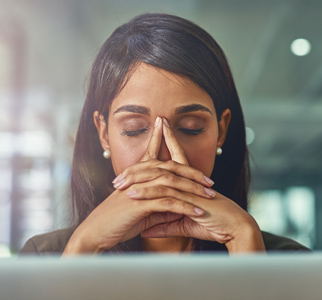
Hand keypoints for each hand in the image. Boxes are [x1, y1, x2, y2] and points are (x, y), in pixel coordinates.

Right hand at [63, 117, 206, 254]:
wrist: (95, 232)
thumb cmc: (115, 222)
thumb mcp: (140, 212)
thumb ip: (158, 206)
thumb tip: (177, 207)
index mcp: (136, 176)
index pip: (153, 155)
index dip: (162, 140)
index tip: (169, 129)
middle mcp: (138, 178)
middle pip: (169, 167)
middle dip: (192, 172)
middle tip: (209, 180)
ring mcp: (139, 189)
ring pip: (172, 183)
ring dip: (193, 190)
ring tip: (210, 196)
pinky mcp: (140, 203)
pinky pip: (168, 202)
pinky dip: (185, 207)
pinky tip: (198, 212)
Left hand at [122, 118, 264, 252]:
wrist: (234, 229)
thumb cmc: (212, 225)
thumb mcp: (183, 224)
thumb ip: (164, 224)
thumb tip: (145, 229)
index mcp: (187, 182)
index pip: (173, 158)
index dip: (165, 143)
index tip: (155, 132)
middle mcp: (187, 181)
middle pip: (162, 164)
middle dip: (144, 160)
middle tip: (123, 168)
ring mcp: (188, 188)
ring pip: (160, 177)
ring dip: (139, 178)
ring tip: (120, 182)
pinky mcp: (190, 199)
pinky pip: (166, 194)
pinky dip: (148, 194)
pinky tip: (133, 195)